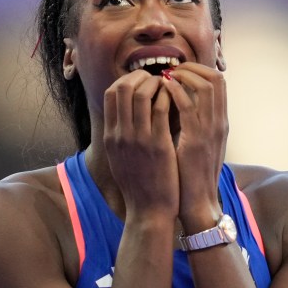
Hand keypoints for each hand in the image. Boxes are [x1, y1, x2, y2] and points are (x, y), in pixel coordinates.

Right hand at [103, 70, 179, 221]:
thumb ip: (119, 134)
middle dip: (141, 77)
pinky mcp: (158, 146)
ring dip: (156, 84)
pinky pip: (162, 110)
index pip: (111, 94)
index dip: (127, 80)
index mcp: (110, 136)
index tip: (142, 80)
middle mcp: (120, 134)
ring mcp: (139, 139)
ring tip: (168, 85)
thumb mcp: (119, 157)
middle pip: (123, 88)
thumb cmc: (138, 184)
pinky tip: (177, 98)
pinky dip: (169, 98)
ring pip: (142, 95)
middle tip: (156, 78)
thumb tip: (125, 111)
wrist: (148, 211)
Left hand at [162, 62, 228, 229]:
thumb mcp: (198, 145)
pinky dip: (176, 92)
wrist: (197, 203)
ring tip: (166, 76)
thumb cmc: (191, 175)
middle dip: (193, 68)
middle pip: (216, 79)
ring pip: (206, 86)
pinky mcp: (196, 140)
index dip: (199, 70)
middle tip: (172, 69)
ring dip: (184, 76)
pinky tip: (162, 89)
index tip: (180, 70)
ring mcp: (210, 130)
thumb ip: (193, 124)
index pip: (219, 83)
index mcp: (220, 123)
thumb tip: (178, 104)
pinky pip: (188, 106)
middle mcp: (219, 123)